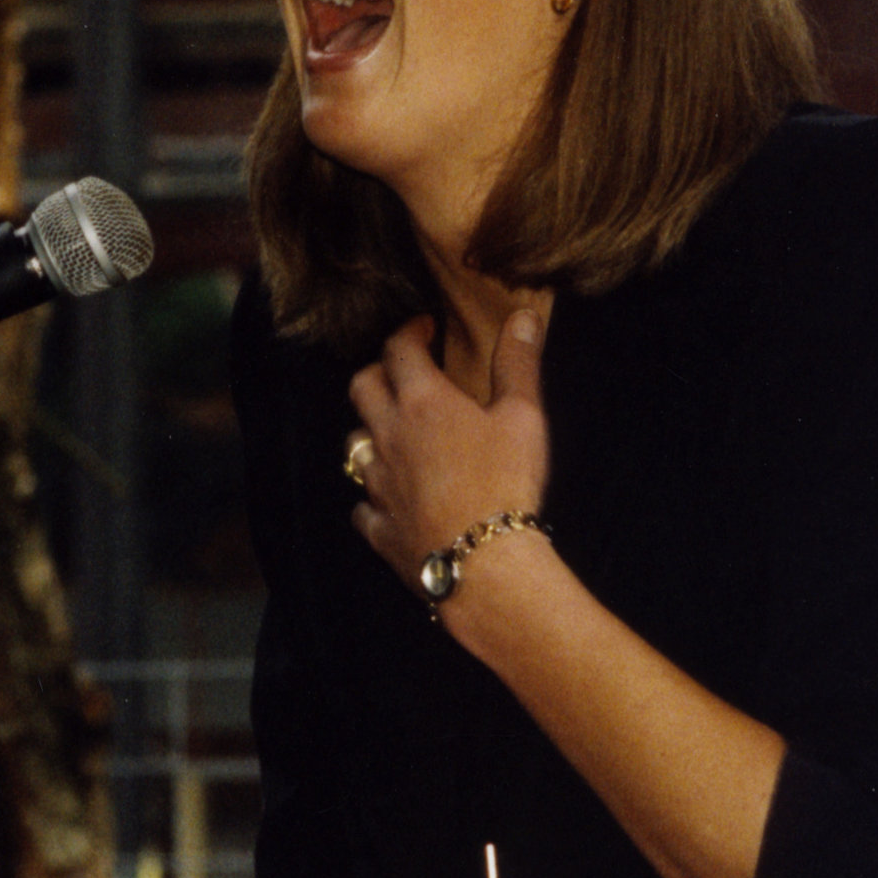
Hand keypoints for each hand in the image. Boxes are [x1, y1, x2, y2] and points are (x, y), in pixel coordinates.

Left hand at [347, 309, 549, 588]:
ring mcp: (377, 483)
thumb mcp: (523, 417)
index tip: (423, 328)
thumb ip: (518, 363)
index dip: (409, 332)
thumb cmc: (506, 483)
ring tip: (394, 432)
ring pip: (354, 444)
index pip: (399, 350)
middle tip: (402, 372)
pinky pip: (362, 504)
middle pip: (361, 388)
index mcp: (421, 403)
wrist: (484, 562)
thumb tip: (523, 314)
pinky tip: (389, 497)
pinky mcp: (377, 526)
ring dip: (370, 431)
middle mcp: (387, 436)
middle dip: (378, 371)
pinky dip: (372, 495)